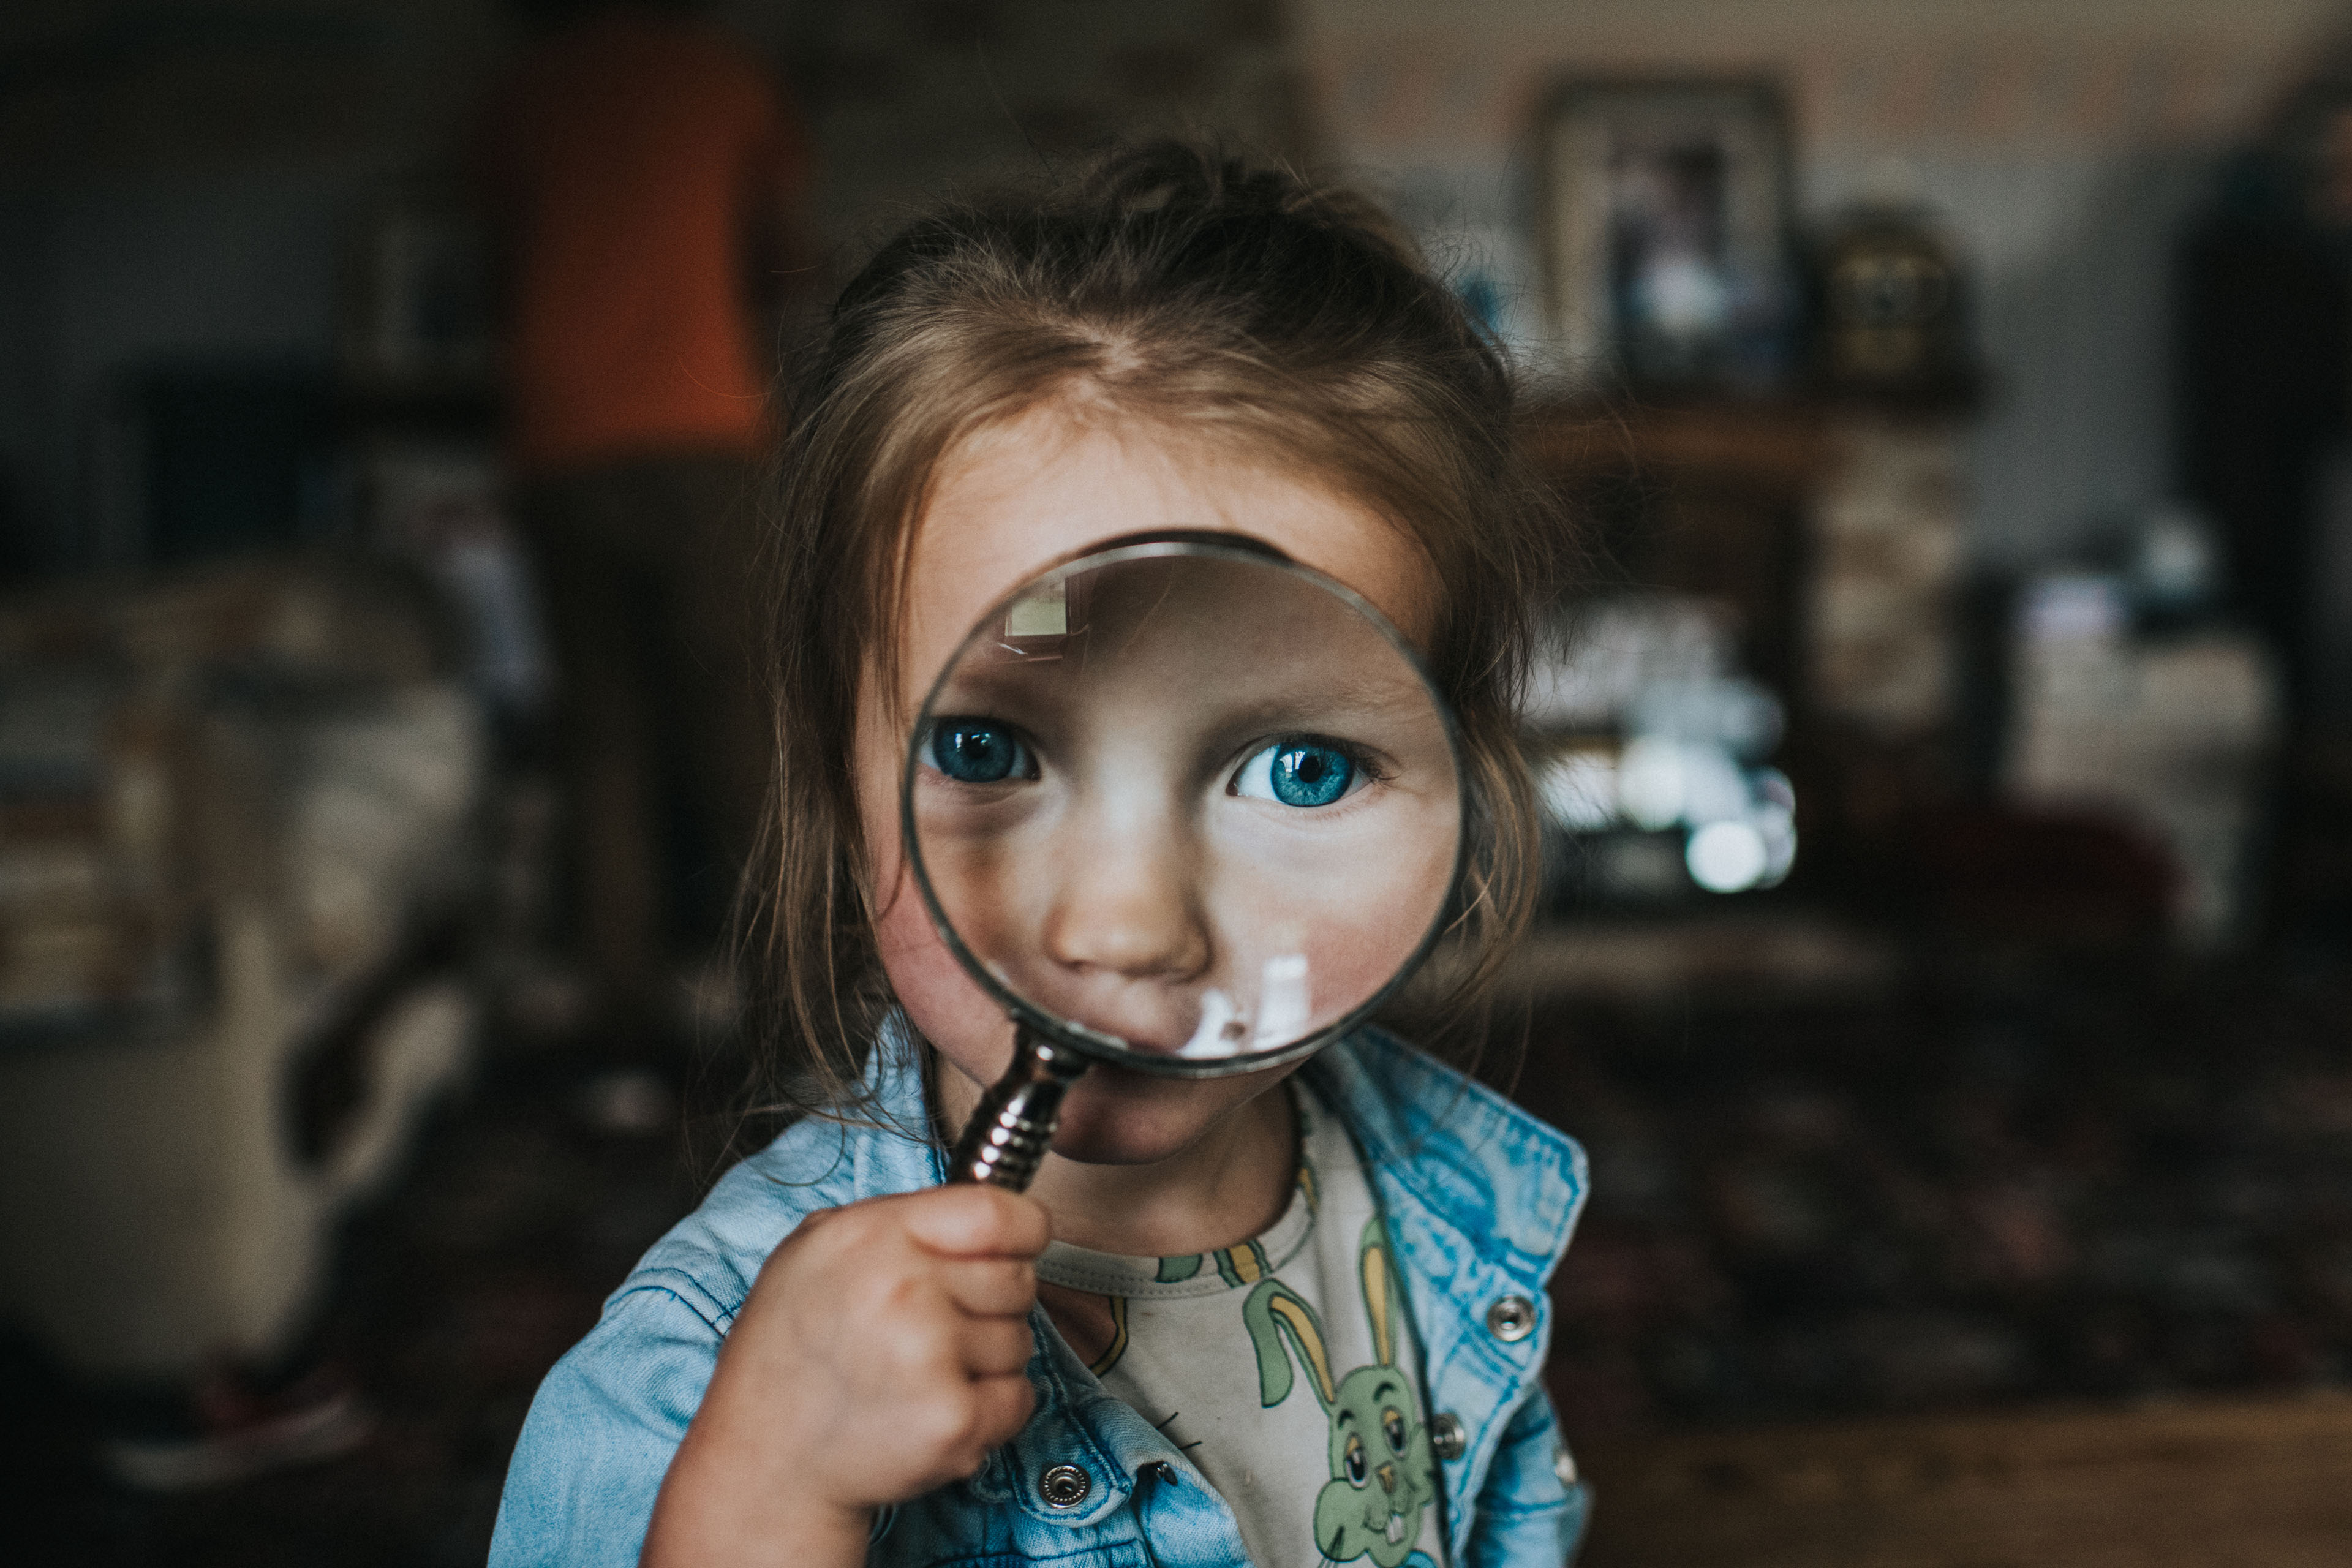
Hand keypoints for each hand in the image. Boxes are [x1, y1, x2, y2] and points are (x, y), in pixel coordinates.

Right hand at [642, 1184, 1048, 1567]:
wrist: (766, 1460)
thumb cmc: (793, 1352)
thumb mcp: (818, 1251)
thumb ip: (899, 1223)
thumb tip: (984, 1214)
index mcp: (873, 1235)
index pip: (997, 1213)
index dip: (1021, 1231)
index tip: (1016, 1249)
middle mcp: (902, 1288)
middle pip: (1017, 1279)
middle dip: (990, 1305)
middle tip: (933, 1331)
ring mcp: (929, 1356)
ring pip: (1020, 1340)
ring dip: (986, 1360)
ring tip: (920, 1376)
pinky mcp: (952, 1420)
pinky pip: (1018, 1397)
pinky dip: (992, 1410)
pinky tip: (934, 1410)